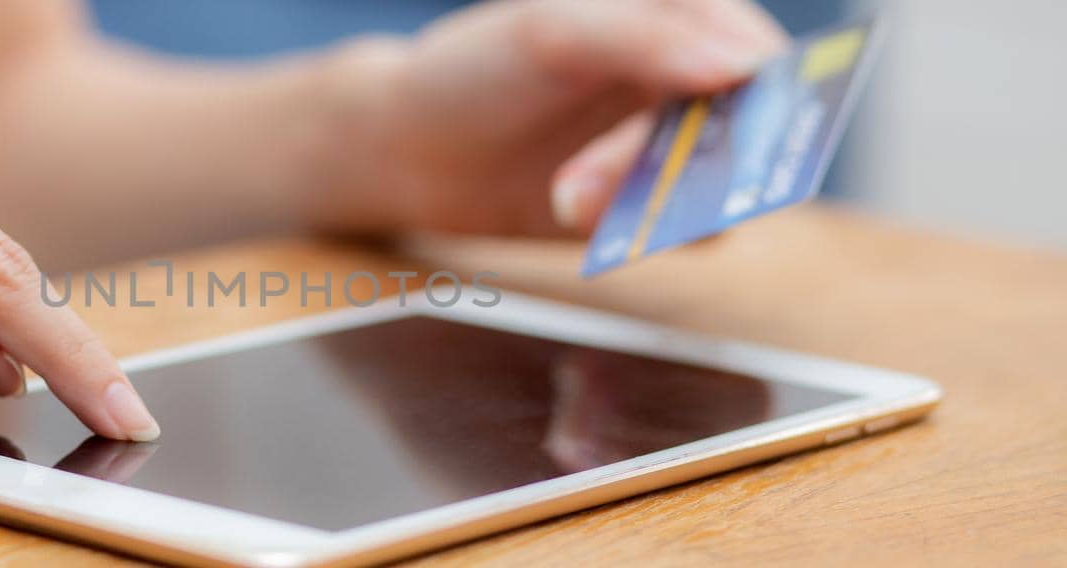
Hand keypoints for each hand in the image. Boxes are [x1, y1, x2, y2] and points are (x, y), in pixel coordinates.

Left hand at [314, 0, 786, 235]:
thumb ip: (648, 40)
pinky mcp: (648, 208)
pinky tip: (571, 211)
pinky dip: (639, 231)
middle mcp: (687, 82)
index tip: (744, 130)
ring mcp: (670, 148)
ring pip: (718, 188)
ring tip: (565, 194)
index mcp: (676, 19)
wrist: (408, 151)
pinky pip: (684, 232)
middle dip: (673, 157)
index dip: (766, 94)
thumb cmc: (473, 72)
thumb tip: (746, 61)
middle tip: (591, 174)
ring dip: (648, 198)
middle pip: (744, 131)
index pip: (759, 55)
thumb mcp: (550, 33)